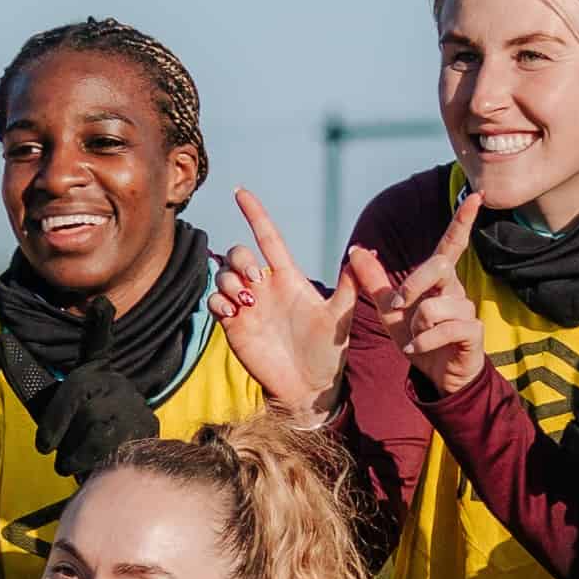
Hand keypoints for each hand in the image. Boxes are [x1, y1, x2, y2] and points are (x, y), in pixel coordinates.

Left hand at [0, 295, 162, 483]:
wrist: (111, 478)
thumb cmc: (76, 440)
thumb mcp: (48, 407)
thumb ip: (28, 375)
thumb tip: (0, 343)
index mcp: (95, 374)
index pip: (96, 346)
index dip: (99, 326)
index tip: (101, 304)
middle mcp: (117, 382)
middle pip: (77, 389)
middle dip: (55, 422)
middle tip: (45, 447)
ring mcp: (134, 404)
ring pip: (90, 417)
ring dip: (70, 447)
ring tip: (72, 459)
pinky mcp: (144, 428)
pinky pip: (102, 439)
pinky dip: (82, 458)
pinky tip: (85, 466)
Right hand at [212, 187, 346, 418]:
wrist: (309, 387)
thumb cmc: (327, 353)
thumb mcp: (340, 319)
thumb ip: (350, 287)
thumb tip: (365, 252)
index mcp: (289, 278)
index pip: (268, 237)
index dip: (254, 213)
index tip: (241, 191)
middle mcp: (264, 287)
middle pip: (239, 253)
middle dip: (240, 258)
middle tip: (254, 281)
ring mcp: (247, 306)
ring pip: (222, 275)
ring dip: (228, 282)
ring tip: (245, 303)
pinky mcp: (233, 325)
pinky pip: (213, 301)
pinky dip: (218, 301)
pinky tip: (233, 313)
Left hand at [339, 185, 485, 395]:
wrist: (434, 375)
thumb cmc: (418, 337)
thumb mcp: (388, 309)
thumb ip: (373, 280)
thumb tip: (356, 250)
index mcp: (438, 279)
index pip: (452, 243)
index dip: (463, 220)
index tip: (477, 196)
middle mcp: (456, 289)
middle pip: (437, 267)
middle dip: (411, 286)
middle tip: (396, 308)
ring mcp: (467, 310)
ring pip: (434, 306)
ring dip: (415, 327)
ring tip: (416, 338)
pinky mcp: (473, 332)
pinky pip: (442, 330)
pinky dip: (422, 342)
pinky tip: (419, 349)